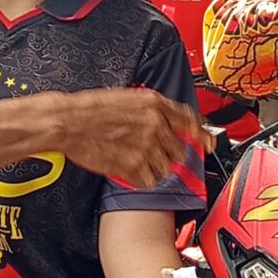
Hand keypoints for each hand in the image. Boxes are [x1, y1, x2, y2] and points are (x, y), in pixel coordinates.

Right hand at [55, 87, 213, 187]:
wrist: (68, 121)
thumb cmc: (90, 108)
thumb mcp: (128, 97)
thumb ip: (151, 109)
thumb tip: (165, 120)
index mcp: (154, 104)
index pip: (189, 120)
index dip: (202, 133)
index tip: (208, 142)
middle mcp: (155, 125)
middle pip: (180, 148)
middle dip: (170, 153)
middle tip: (153, 153)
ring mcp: (146, 147)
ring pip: (166, 167)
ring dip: (155, 167)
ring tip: (136, 160)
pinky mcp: (134, 166)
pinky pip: (149, 180)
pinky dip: (141, 179)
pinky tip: (129, 169)